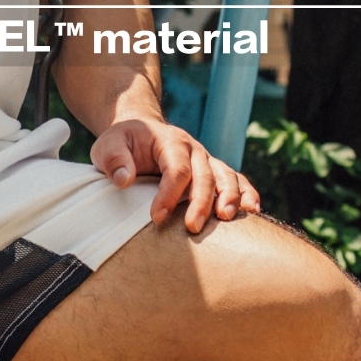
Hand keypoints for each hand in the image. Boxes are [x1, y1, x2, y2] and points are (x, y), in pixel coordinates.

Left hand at [89, 117, 261, 232]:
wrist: (140, 132)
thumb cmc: (122, 142)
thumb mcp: (108, 145)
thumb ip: (114, 160)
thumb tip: (125, 179)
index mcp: (171, 141)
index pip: (176, 168)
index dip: (169, 194)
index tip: (156, 217)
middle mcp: (194, 149)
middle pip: (204, 175)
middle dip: (200, 202)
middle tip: (193, 228)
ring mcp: (207, 160)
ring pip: (225, 176)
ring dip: (229, 197)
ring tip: (226, 219)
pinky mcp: (213, 172)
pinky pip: (235, 180)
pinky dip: (246, 193)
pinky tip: (252, 210)